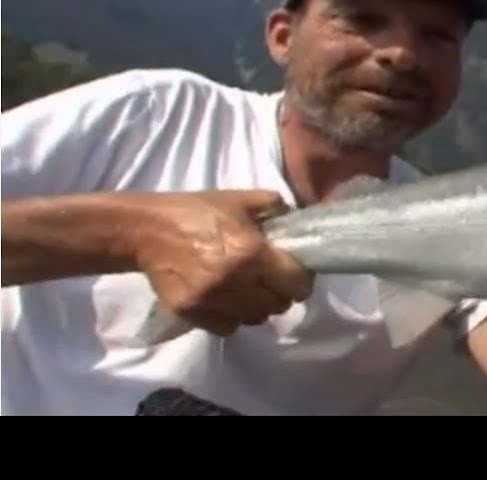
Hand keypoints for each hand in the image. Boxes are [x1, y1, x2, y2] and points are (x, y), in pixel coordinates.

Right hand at [127, 190, 314, 335]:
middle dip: (281, 293)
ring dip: (258, 306)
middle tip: (272, 280)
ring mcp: (211, 301)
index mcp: (251, 252)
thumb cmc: (196, 212)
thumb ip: (274, 207)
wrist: (145, 230)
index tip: (296, 272)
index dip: (302, 279)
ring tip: (249, 290)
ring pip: (255, 319)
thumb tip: (297, 222)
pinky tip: (227, 299)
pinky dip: (233, 317)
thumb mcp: (240, 199)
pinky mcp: (191, 314)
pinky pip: (227, 327)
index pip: (296, 283)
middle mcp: (234, 281)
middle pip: (278, 305)